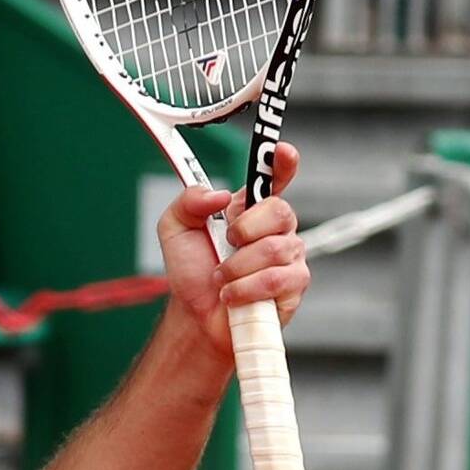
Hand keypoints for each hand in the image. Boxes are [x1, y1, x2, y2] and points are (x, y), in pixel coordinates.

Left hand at [152, 146, 303, 345]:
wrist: (196, 318)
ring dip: (237, 268)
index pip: (275, 177)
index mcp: (251, 208)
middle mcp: (276, 228)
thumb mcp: (175, 230)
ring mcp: (289, 256)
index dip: (284, 162)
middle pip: (278, 210)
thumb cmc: (193, 273)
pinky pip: (276, 279)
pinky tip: (233, 296)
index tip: (284, 151)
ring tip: (222, 279)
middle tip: (226, 245)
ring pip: (273, 249)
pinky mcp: (294, 285)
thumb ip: (188, 201)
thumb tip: (219, 194)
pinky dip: (245, 289)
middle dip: (245, 230)